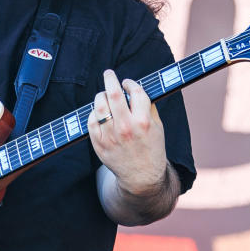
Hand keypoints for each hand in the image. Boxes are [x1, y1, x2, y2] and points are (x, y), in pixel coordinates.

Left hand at [87, 69, 167, 195]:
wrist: (142, 177)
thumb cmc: (151, 148)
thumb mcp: (158, 127)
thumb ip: (147, 107)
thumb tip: (134, 88)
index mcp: (143, 121)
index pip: (135, 91)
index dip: (130, 83)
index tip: (128, 83)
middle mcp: (126, 128)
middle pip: (113, 94)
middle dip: (110, 78)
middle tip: (109, 73)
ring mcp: (110, 136)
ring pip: (99, 105)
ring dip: (101, 96)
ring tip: (104, 95)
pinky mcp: (99, 144)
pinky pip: (91, 120)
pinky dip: (95, 113)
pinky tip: (101, 113)